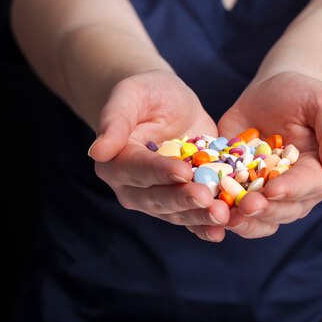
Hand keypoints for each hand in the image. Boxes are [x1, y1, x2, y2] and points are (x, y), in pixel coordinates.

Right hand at [88, 70, 229, 241]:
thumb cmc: (146, 93)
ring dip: (199, 217)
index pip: (138, 170)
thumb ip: (114, 120)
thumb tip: (96, 151)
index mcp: (116, 163)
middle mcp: (133, 188)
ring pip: (177, 213)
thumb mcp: (131, 95)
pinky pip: (192, 218)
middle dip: (183, 200)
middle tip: (207, 199)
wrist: (167, 103)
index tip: (184, 171)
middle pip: (157, 198)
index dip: (161, 172)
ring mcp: (158, 198)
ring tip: (222, 216)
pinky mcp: (181, 201)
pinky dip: (207, 225)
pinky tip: (225, 228)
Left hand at [218, 71, 321, 237]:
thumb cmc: (305, 95)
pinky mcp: (238, 188)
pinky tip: (204, 206)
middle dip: (262, 209)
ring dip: (240, 220)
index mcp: (319, 174)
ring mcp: (264, 193)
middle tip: (243, 205)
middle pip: (281, 210)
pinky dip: (218, 210)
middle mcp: (294, 192)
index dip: (290, 190)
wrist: (273, 92)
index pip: (307, 187)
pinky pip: (229, 207)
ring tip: (221, 213)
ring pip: (256, 219)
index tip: (272, 189)